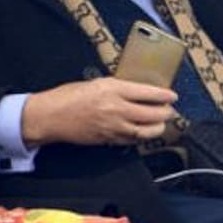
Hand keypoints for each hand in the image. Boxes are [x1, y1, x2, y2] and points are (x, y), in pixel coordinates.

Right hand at [21, 77, 177, 146]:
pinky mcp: (108, 139)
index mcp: (114, 89)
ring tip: (161, 123)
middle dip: (165, 112)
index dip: (165, 95)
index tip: (172, 96)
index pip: (148, 93)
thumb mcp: (97, 83)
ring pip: (145, 131)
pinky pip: (132, 140)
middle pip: (152, 114)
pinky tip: (145, 132)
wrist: (50, 117)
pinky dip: (142, 136)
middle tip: (169, 110)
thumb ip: (118, 87)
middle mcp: (116, 108)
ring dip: (157, 127)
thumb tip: (138, 90)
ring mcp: (113, 126)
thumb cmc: (69, 96)